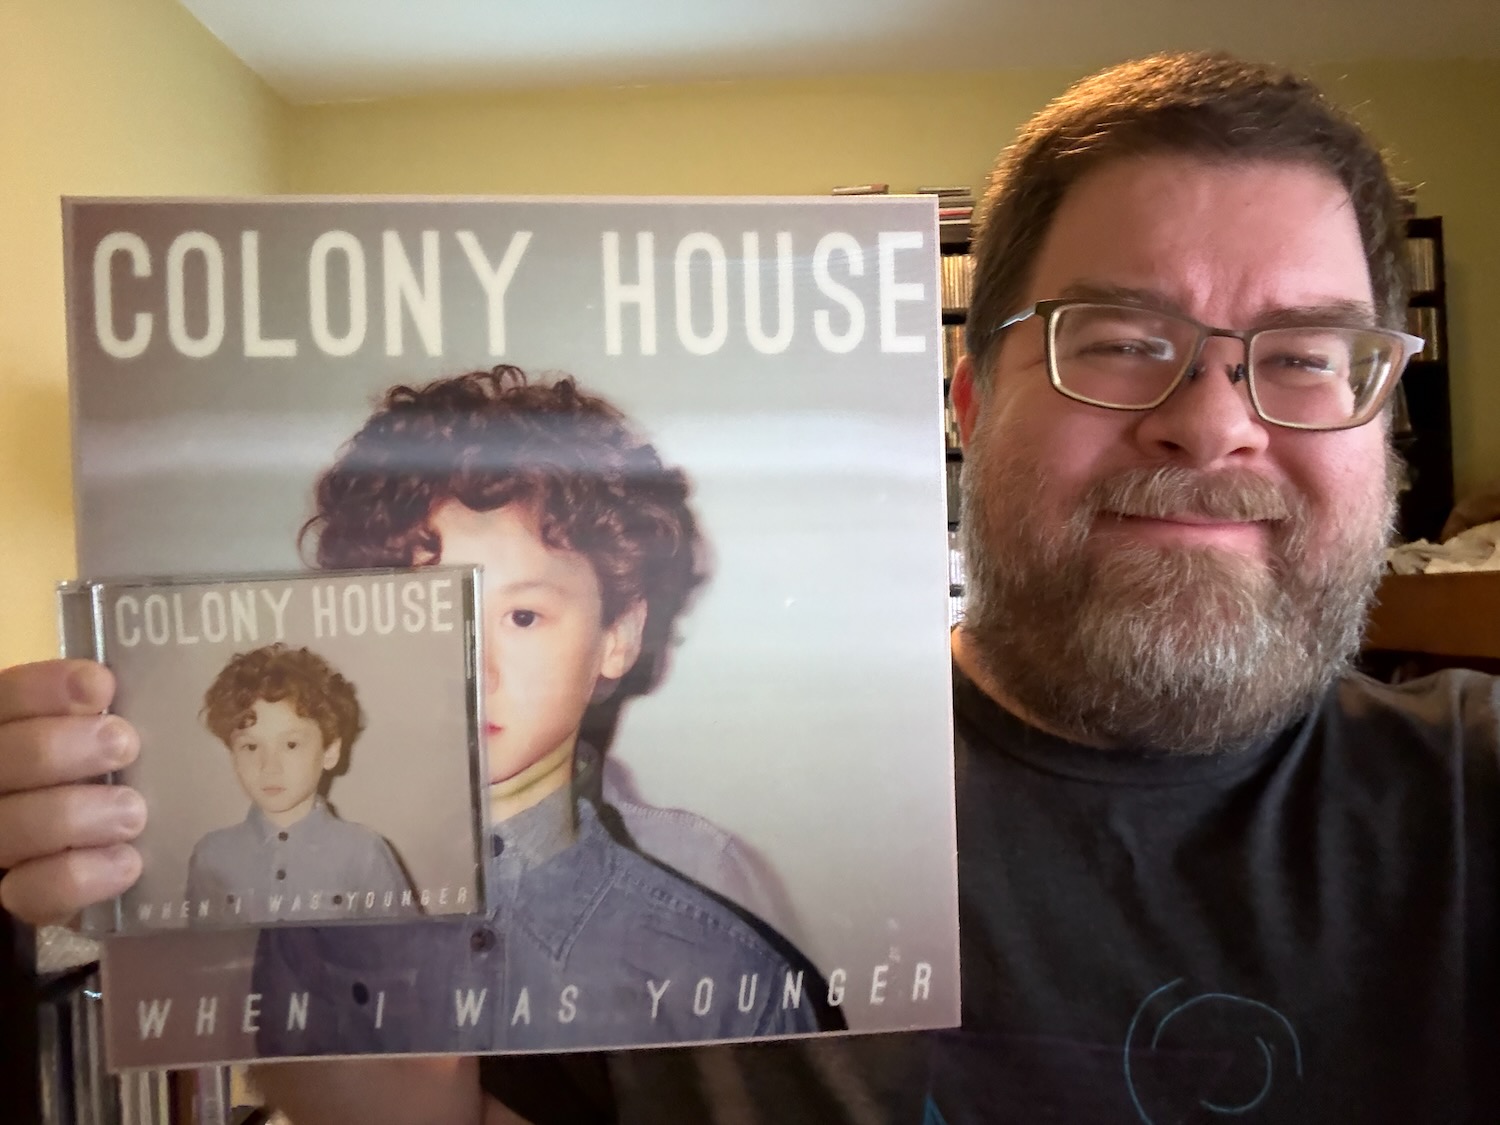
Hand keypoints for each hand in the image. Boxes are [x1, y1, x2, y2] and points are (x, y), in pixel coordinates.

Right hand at [0, 659, 143, 924]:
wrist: (104, 854)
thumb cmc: (117, 774)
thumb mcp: (106, 736)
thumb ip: (105, 714)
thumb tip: (129, 686)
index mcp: (10, 729)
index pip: (7, 698)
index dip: (44, 689)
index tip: (101, 687)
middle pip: (5, 758)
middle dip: (61, 748)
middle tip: (123, 745)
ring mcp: (0, 844)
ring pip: (11, 826)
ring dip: (75, 814)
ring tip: (132, 811)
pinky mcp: (18, 898)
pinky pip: (31, 892)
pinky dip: (82, 876)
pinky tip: (127, 862)